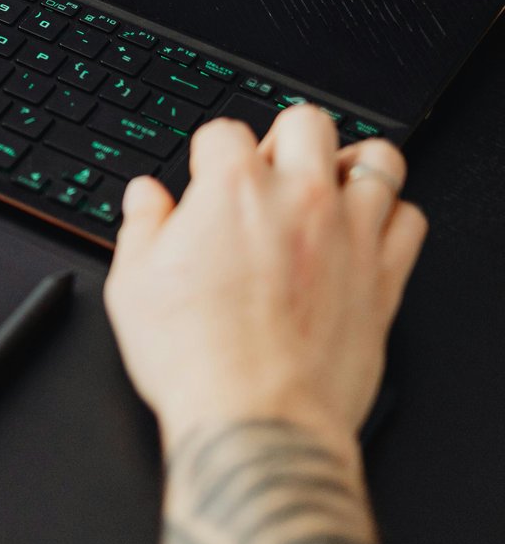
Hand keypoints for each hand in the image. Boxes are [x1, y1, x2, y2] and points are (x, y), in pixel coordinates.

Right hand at [103, 103, 426, 453]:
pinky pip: (410, 220)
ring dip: (351, 167)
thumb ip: (142, 226)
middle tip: (270, 175)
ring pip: (376, 160)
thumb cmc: (196, 360)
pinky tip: (364, 236)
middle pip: (306, 121)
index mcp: (233, 189)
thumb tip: (146, 198)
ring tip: (330, 189)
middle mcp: (298, 198)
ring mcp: (349, 234)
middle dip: (284, 139)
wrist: (256, 421)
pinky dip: (391, 220)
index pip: (224, 131)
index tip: (207, 180)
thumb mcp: (133, 285)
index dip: (209, 156)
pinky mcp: (385, 277)